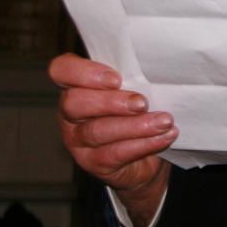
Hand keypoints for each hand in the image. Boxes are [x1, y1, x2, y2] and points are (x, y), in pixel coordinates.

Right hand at [49, 53, 175, 226]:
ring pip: (96, 131)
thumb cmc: (140, 110)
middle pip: (74, 102)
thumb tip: (156, 63)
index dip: (83, 72)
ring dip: (134, 125)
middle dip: (110, 102)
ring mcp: (78, 140)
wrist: (147, 154)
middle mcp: (70, 113)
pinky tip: (164, 136)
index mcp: (77, 85)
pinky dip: (144, 144)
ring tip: (164, 121)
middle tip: (142, 103)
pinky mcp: (93, 163)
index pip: (61, 69)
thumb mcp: (137, 87)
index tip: (116, 78)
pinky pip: (115, 153)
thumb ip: (135, 75)